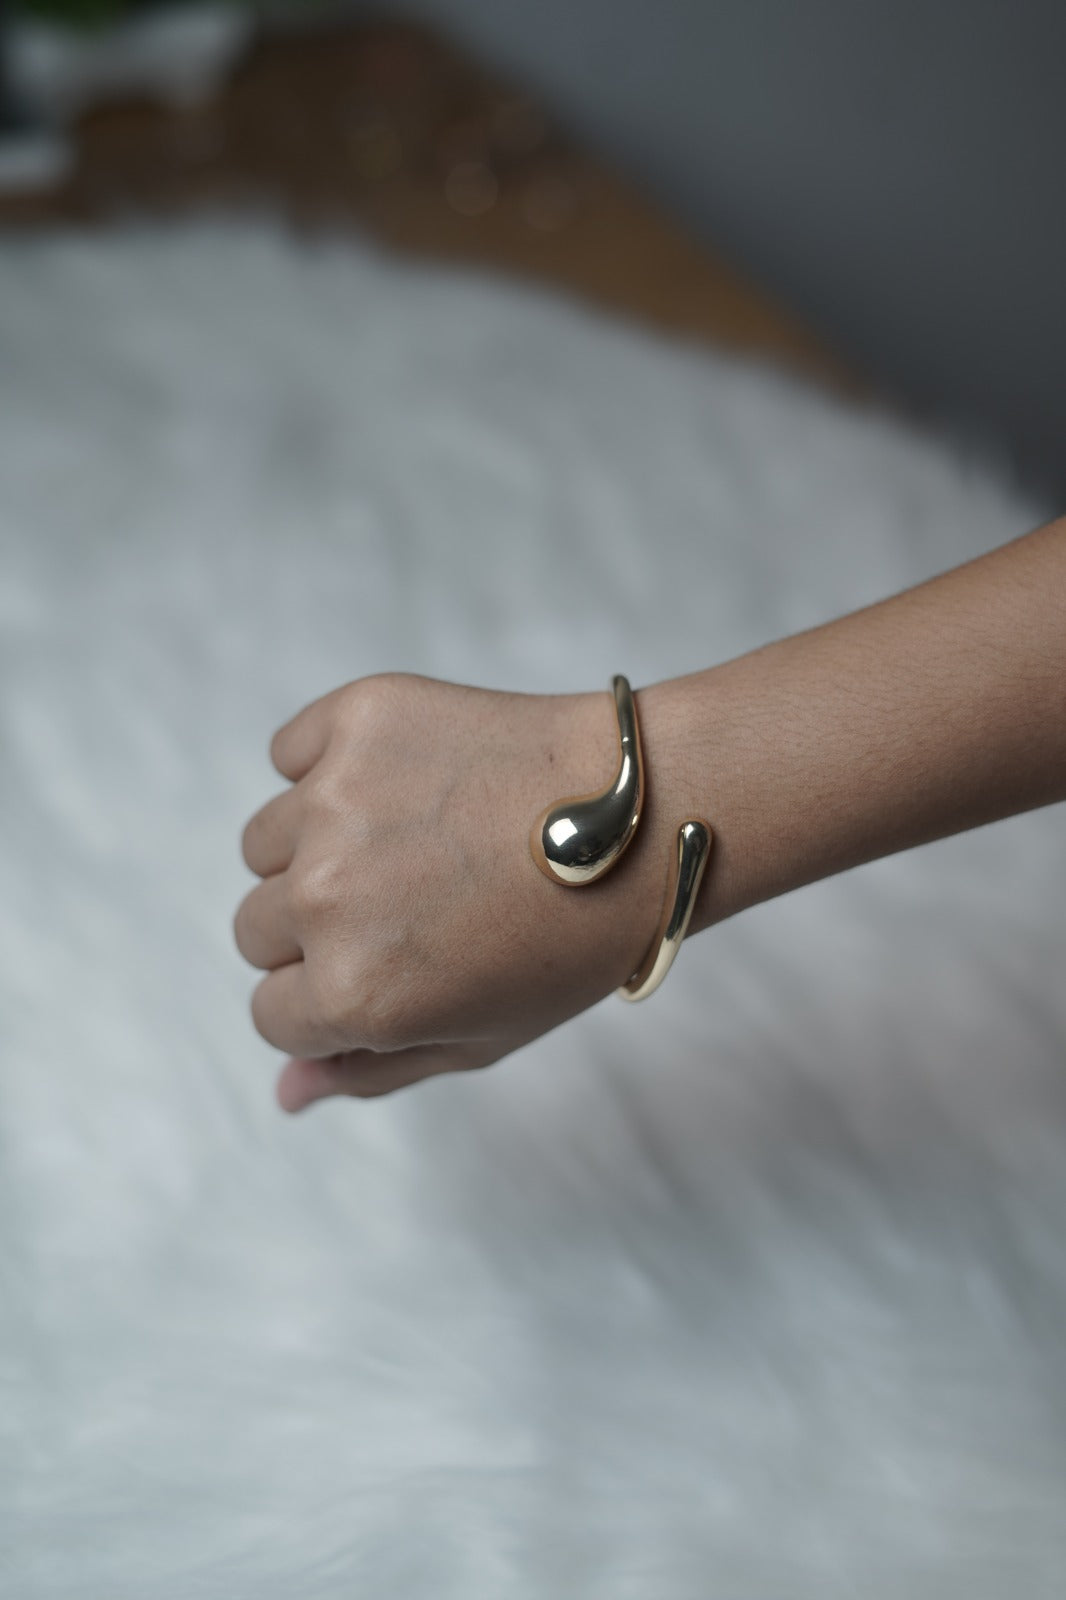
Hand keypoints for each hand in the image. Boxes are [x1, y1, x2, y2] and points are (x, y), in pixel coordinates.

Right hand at [234, 673, 674, 1109]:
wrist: (645, 818)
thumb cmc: (572, 940)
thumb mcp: (480, 1037)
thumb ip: (371, 1071)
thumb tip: (284, 1095)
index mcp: (352, 994)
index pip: (273, 1014)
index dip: (332, 998)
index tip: (393, 967)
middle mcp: (326, 900)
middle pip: (256, 930)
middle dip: (318, 929)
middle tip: (412, 903)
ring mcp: (334, 802)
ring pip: (266, 844)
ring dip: (318, 847)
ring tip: (415, 840)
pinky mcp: (356, 720)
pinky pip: (290, 753)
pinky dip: (327, 765)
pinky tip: (406, 781)